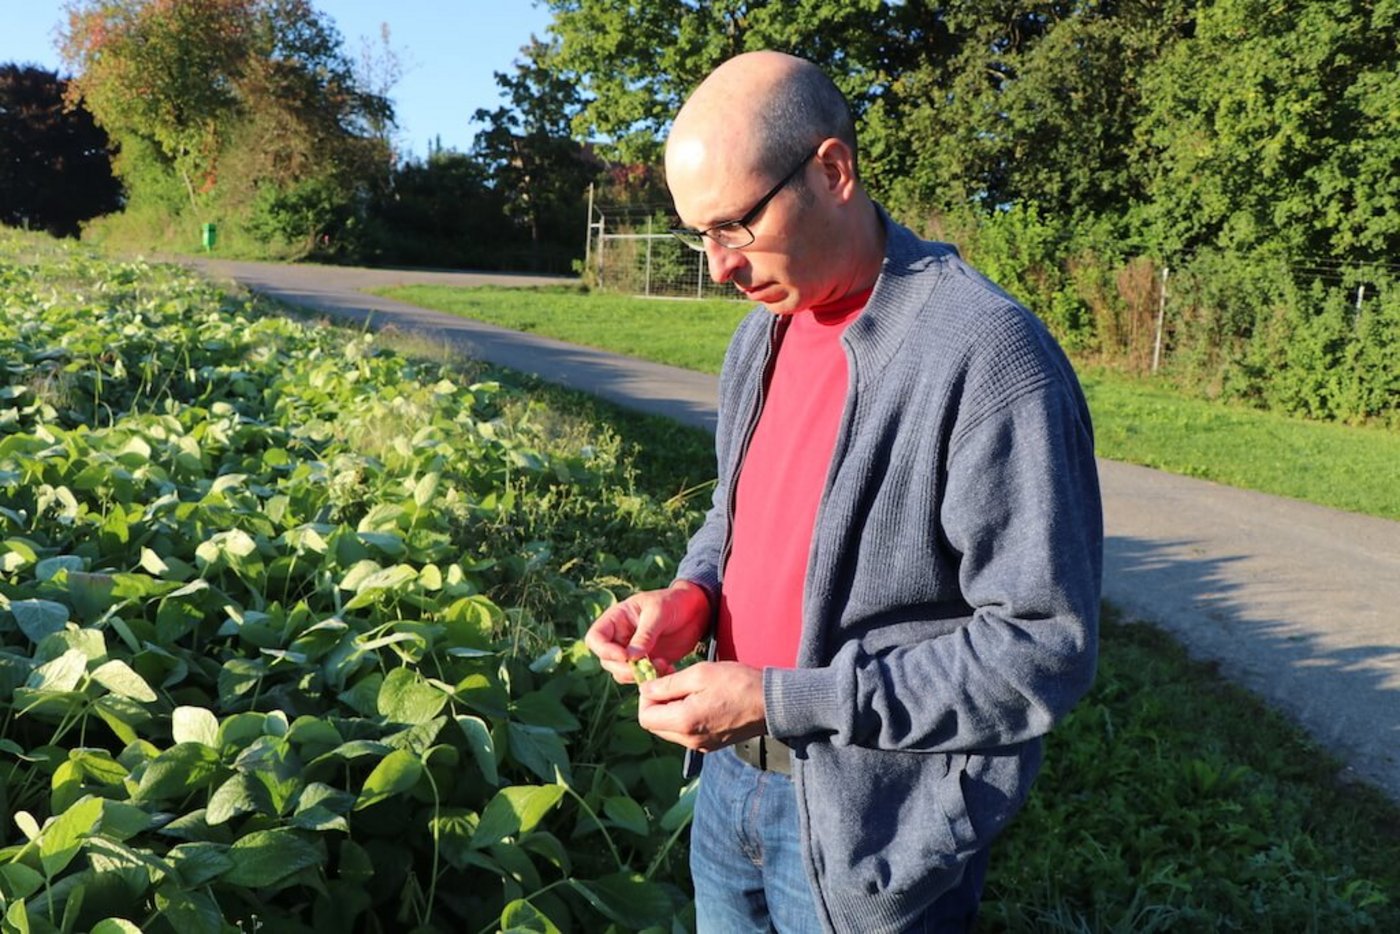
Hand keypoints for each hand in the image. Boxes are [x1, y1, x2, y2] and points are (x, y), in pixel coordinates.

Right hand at [584, 581, 710, 683]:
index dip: (604, 650)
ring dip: (639, 675)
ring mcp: (633, 651)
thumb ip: (644, 634)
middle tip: (647, 667)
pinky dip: (653, 678)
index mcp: (616, 619)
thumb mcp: (658, 612)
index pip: (595, 638)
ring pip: (622, 672)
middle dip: (624, 668)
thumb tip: (630, 657)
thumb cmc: (673, 601)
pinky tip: (670, 669)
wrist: (695, 609)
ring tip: (663, 665)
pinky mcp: (648, 662)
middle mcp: (620, 637)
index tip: (625, 656)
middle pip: (607, 660)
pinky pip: (642, 676)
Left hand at [637, 661, 765, 751]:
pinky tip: (698, 698)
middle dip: (657, 701)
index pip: (645, 717)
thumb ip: (668, 684)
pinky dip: (684, 715)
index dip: (645, 696)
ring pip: (670, 729)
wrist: (772, 703)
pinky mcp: (711, 744)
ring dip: (670, 708)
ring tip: (686, 686)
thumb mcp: (700, 674)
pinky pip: (687, 732)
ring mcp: (701, 745)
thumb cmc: (738, 684)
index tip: (657, 676)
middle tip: (669, 677)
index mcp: (684, 722)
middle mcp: (689, 740)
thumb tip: (645, 689)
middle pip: (656, 725)